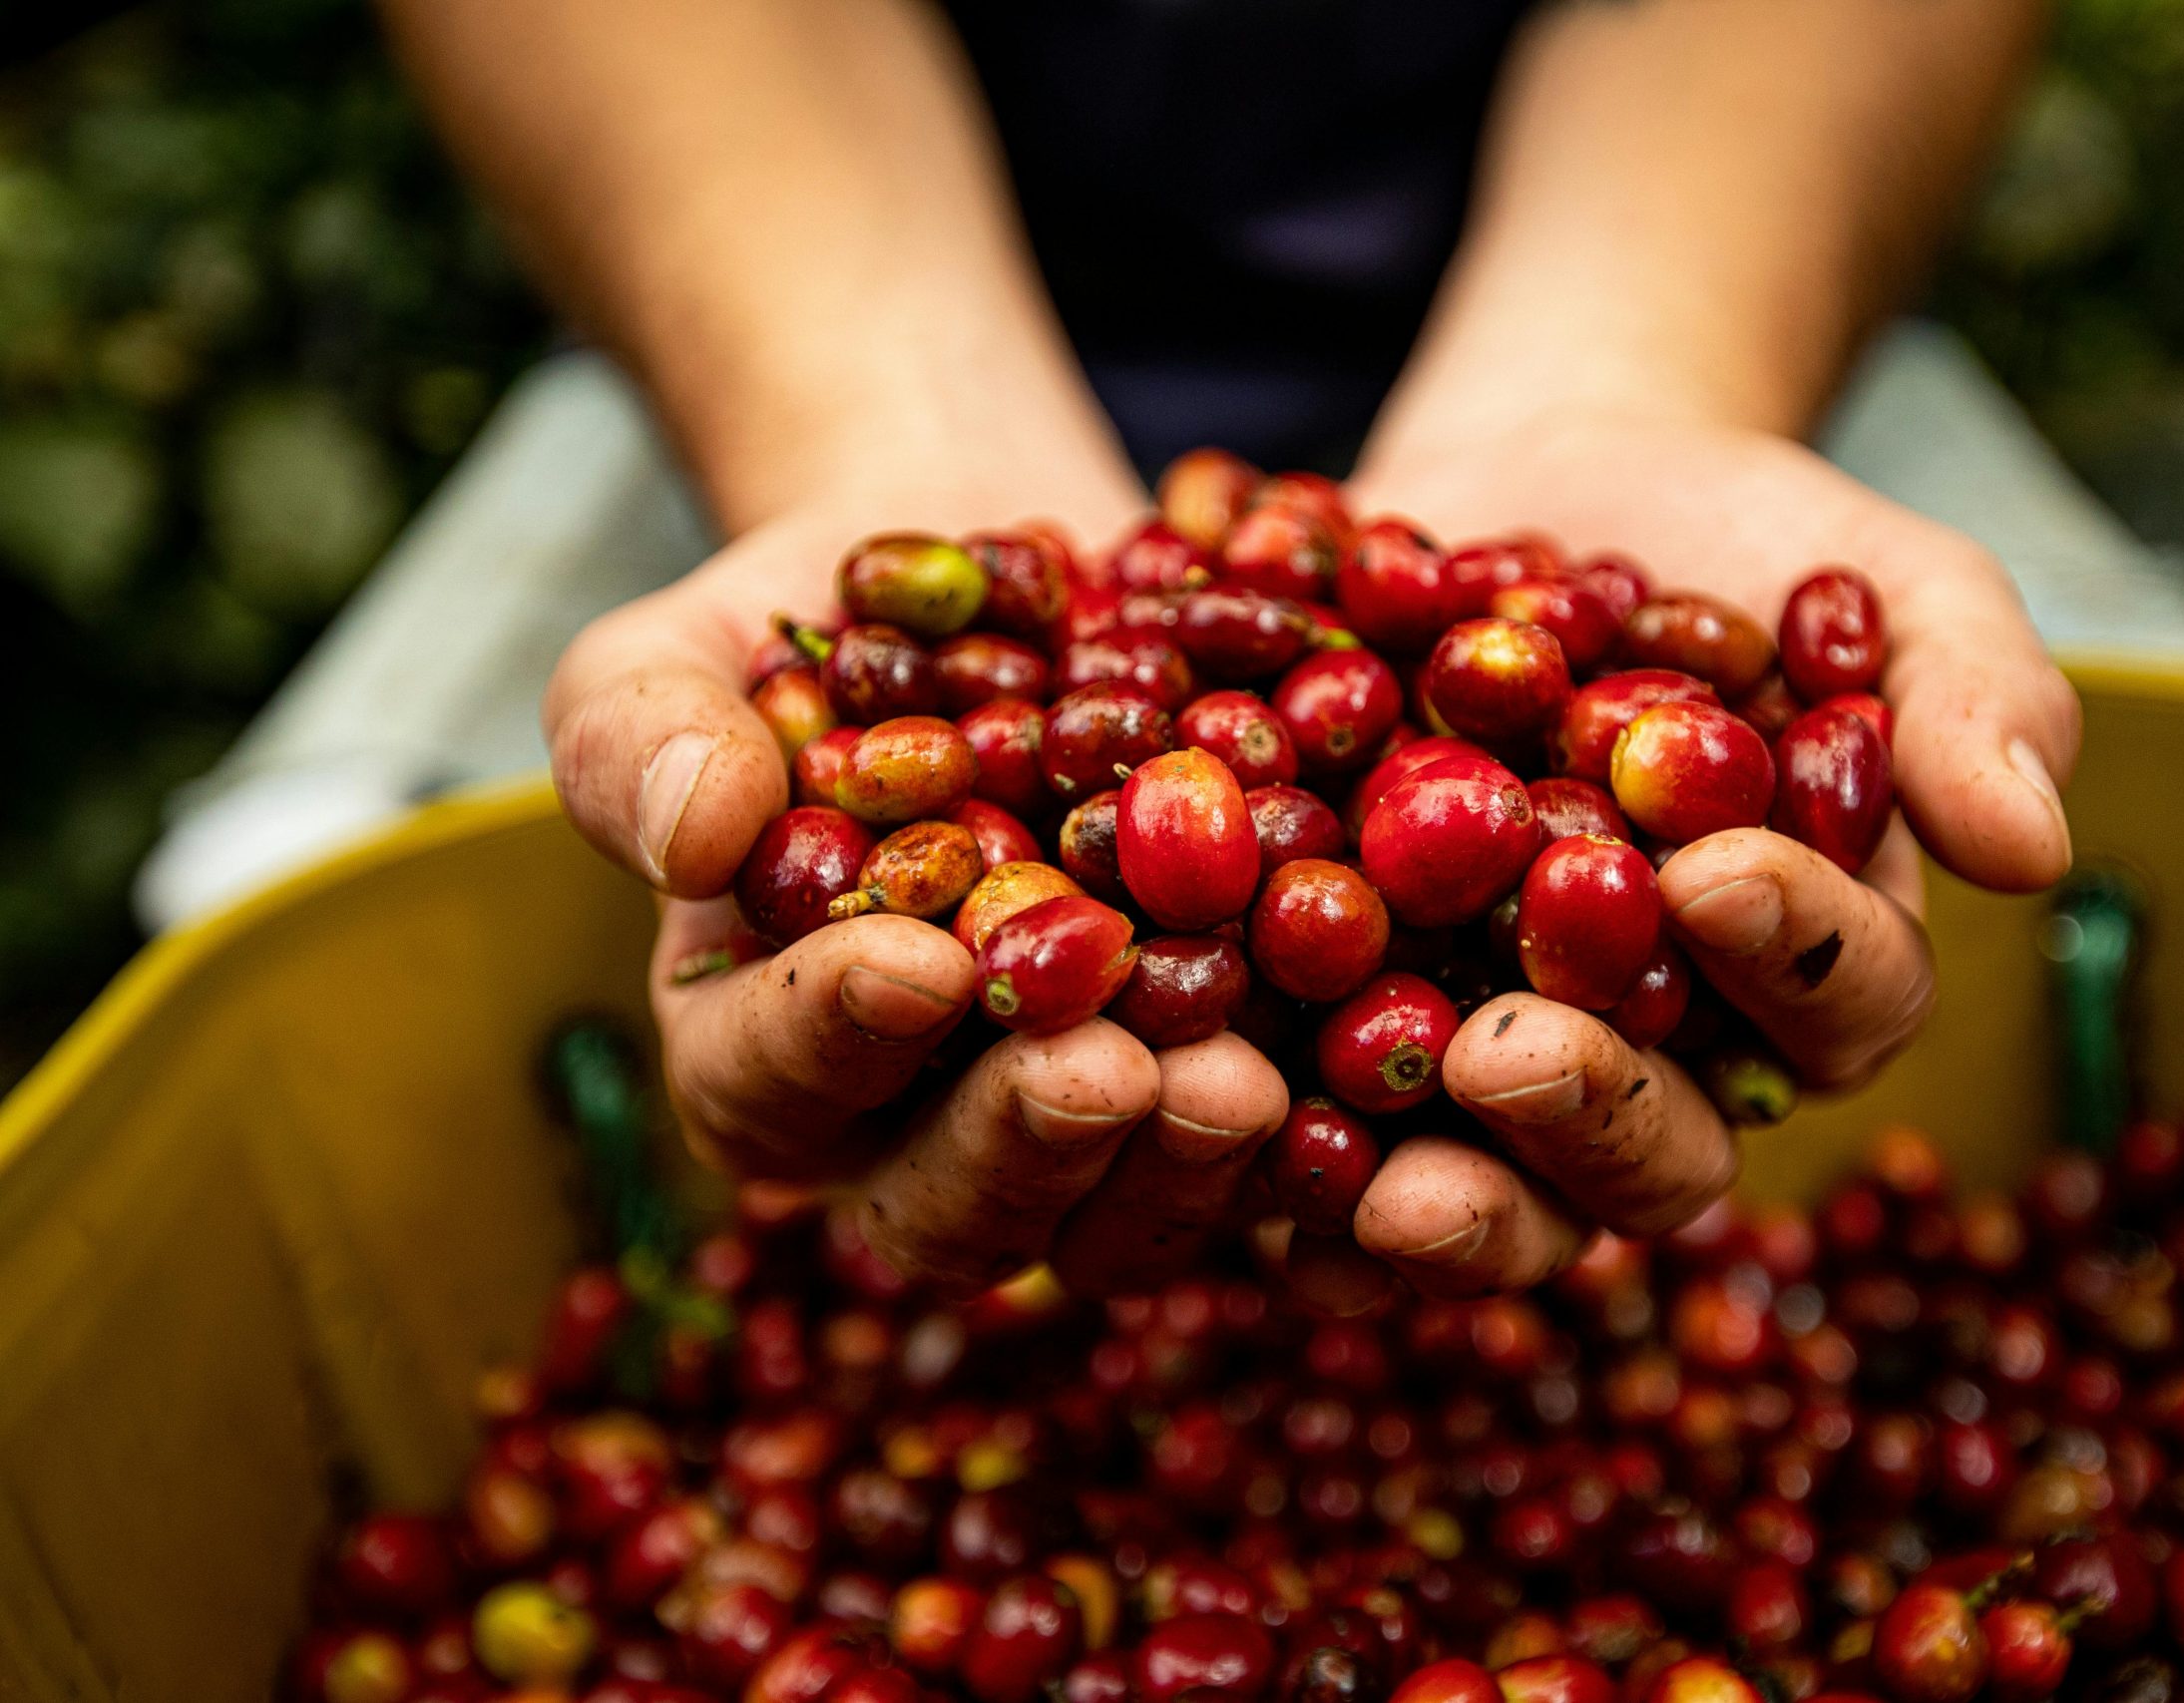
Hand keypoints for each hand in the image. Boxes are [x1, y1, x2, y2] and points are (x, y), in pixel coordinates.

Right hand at [545, 460, 1290, 1297]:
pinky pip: (1264, 1156)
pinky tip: (1360, 1056)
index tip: (920, 960)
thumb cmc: (825, 629)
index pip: (768, 1080)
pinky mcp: (1218, 1088)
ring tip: (1241, 1078)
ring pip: (1114, 1215)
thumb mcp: (688, 645)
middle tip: (1105, 1067)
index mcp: (759, 1049)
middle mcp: (913, 1129)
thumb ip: (638, 734)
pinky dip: (1313, 1124)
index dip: (836, 1033)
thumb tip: (690, 833)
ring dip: (1176, 1163)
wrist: (1016, 588)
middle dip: (1027, 1138)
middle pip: (950, 1202)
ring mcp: (1079, 1129)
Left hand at [1332, 406, 2080, 1295]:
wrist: (1534, 482)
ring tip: (1361, 1174)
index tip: (1708, 872)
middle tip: (1508, 1055)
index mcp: (1809, 970)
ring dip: (1430, 1195)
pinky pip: (1320, 1128)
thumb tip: (2032, 850)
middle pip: (1655, 1148)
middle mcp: (1662, 1052)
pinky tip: (1221, 1124)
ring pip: (1487, 1181)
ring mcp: (1496, 1055)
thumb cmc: (1740, 544)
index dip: (1786, 956)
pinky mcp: (1347, 1030)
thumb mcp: (1879, 578)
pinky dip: (1273, 1145)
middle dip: (1588, 1114)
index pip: (1835, 1005)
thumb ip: (1968, 695)